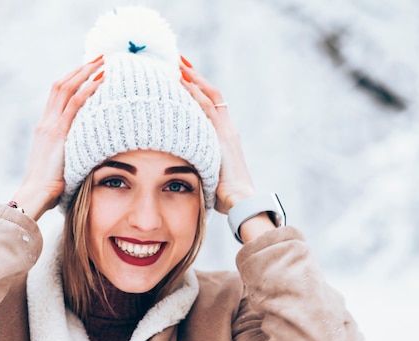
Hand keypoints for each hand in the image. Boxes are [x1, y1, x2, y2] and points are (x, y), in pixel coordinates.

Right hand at [13, 56, 103, 219]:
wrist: (36, 194)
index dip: (73, 79)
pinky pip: (74, 105)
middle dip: (80, 69)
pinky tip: (100, 81)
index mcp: (45, 127)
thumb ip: (70, 151)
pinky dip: (87, 90)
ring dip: (85, 73)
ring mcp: (50, 125)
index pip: (58, 94)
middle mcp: (46, 121)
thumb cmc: (50, 186)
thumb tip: (87, 152)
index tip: (88, 69)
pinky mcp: (58, 133)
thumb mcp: (61, 162)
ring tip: (102, 62)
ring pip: (66, 89)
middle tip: (98, 58)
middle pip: (61, 85)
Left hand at [180, 57, 255, 214]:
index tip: (183, 78)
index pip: (210, 106)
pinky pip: (207, 107)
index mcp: (225, 138)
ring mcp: (226, 130)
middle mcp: (227, 129)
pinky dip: (194, 93)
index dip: (198, 91)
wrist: (240, 200)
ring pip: (209, 95)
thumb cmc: (224, 196)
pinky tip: (182, 82)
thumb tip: (180, 172)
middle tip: (179, 62)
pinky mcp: (222, 135)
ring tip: (178, 64)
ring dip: (193, 79)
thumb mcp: (208, 175)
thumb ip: (198, 166)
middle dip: (195, 77)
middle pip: (211, 94)